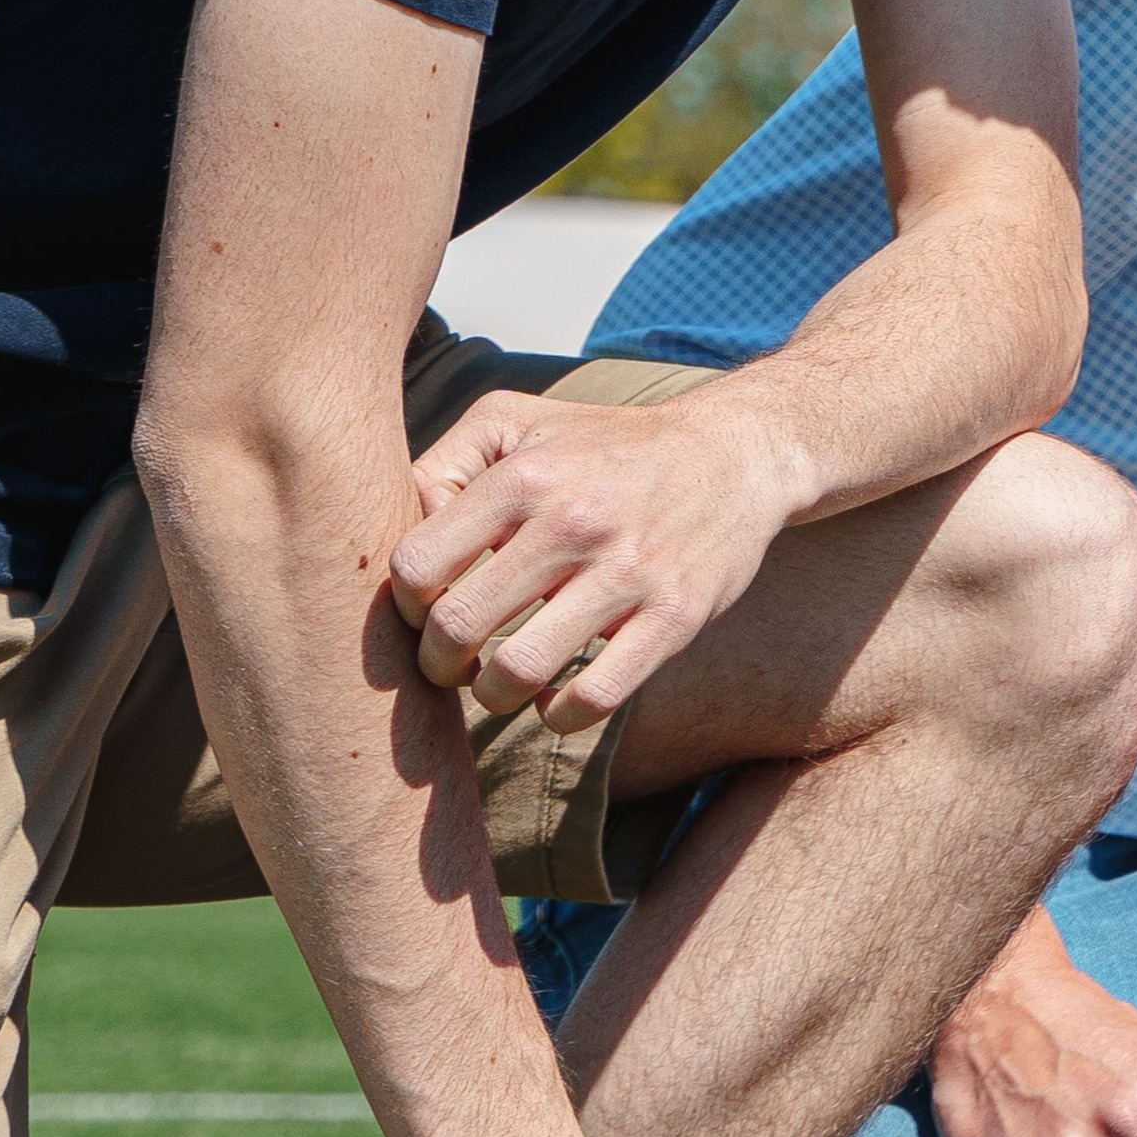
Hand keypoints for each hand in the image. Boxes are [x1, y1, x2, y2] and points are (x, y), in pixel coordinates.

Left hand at [392, 390, 800, 728]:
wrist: (735, 456)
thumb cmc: (606, 444)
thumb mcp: (516, 421)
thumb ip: (441, 463)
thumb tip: (401, 534)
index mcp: (524, 478)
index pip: (417, 567)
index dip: (407, 606)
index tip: (428, 614)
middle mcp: (573, 523)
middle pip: (459, 628)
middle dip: (438, 664)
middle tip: (451, 665)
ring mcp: (628, 574)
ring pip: (520, 671)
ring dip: (492, 696)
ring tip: (498, 685)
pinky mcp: (675, 617)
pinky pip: (597, 695)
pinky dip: (560, 714)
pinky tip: (555, 701)